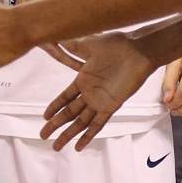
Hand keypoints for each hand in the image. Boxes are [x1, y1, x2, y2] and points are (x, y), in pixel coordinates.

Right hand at [40, 32, 154, 150]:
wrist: (138, 50)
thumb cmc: (117, 45)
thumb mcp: (89, 44)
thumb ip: (71, 45)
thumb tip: (53, 36)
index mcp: (84, 79)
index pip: (65, 97)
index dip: (55, 107)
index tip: (44, 116)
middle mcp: (91, 92)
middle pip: (69, 113)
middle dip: (56, 125)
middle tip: (43, 136)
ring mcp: (100, 100)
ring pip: (81, 122)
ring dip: (69, 134)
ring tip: (56, 146)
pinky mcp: (111, 105)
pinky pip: (98, 123)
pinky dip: (88, 135)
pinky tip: (79, 146)